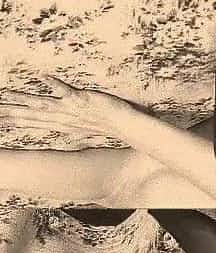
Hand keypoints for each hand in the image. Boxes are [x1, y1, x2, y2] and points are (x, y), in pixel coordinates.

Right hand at [0, 76, 133, 134]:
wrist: (127, 126)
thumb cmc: (108, 126)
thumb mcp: (88, 129)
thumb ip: (77, 130)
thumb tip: (73, 136)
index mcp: (63, 123)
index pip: (34, 122)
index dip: (15, 121)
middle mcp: (64, 118)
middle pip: (33, 114)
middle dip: (11, 112)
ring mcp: (73, 110)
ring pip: (44, 105)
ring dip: (26, 100)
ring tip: (7, 95)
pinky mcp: (84, 100)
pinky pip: (68, 91)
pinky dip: (56, 85)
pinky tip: (44, 77)